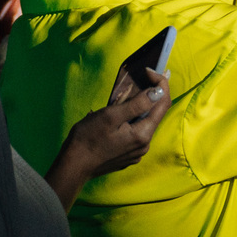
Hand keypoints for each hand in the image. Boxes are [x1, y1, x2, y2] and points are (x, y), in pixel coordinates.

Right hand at [46, 68, 169, 208]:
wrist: (73, 166)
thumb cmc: (88, 138)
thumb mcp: (111, 116)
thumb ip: (137, 104)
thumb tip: (158, 92)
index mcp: (143, 135)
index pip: (163, 104)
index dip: (160, 84)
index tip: (149, 70)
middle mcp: (144, 145)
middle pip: (156, 113)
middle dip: (153, 93)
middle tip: (147, 75)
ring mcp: (136, 152)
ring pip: (145, 122)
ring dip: (142, 106)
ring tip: (134, 91)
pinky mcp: (128, 155)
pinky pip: (137, 132)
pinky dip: (134, 118)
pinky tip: (123, 113)